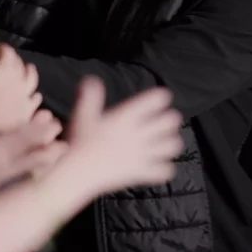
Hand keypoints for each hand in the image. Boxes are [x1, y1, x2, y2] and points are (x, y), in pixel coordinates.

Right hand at [0, 28, 41, 131]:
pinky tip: (35, 95)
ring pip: (31, 79)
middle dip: (13, 58)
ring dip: (30, 72)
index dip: (0, 47)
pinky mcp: (29, 109)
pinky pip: (34, 99)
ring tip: (29, 69)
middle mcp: (21, 77)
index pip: (6, 51)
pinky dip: (34, 95)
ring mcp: (26, 93)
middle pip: (19, 63)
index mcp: (8, 66)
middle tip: (6, 58)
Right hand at [61, 77, 183, 196]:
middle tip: (167, 118)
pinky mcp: (141, 172)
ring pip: (172, 146)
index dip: (159, 97)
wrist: (79, 171)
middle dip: (170, 119)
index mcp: (126, 117)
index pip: (153, 101)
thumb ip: (90, 95)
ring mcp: (142, 154)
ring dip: (172, 142)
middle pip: (169, 122)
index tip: (161, 97)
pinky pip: (164, 171)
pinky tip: (160, 165)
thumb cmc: (80, 141)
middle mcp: (138, 133)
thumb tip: (93, 79)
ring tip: (167, 140)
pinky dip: (165, 168)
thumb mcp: (82, 113)